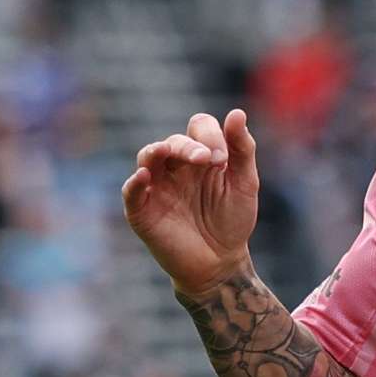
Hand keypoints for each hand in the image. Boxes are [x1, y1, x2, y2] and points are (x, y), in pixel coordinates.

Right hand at [120, 107, 262, 297]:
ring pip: (148, 157)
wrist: (220, 264)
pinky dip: (135, 182)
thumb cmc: (231, 221)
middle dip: (188, 146)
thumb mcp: (243, 183)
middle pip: (173, 141)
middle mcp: (175, 166)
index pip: (198, 126)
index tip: (222, 160)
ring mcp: (157, 187)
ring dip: (158, 151)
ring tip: (168, 152)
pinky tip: (144, 176)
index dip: (210, 135)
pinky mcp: (143, 211)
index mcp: (200, 155)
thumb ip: (242, 149)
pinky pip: (131, 191)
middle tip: (206, 159)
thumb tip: (237, 113)